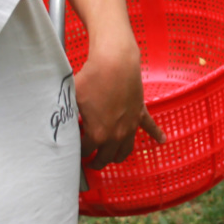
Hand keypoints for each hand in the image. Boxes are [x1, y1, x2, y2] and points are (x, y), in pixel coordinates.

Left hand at [74, 40, 165, 169]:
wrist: (114, 62)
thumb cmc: (92, 78)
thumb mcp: (73, 98)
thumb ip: (68, 114)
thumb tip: (61, 120)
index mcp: (97, 134)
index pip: (85, 150)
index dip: (78, 150)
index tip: (74, 148)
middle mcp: (116, 135)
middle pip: (105, 157)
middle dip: (96, 161)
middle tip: (89, 161)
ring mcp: (130, 126)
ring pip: (125, 150)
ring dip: (117, 156)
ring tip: (111, 158)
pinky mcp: (140, 113)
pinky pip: (151, 127)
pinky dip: (157, 135)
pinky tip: (162, 141)